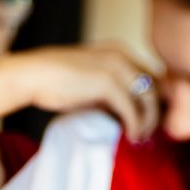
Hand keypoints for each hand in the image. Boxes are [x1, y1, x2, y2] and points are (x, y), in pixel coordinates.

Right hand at [0, 43, 159, 141]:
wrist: (31, 76)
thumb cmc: (57, 83)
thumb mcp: (93, 84)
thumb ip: (114, 93)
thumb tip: (133, 115)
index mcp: (120, 51)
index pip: (151, 76)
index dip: (156, 100)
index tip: (151, 121)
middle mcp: (122, 54)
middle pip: (155, 85)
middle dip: (157, 111)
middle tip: (150, 133)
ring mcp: (115, 66)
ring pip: (148, 97)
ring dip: (148, 121)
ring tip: (140, 138)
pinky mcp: (107, 82)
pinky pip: (131, 108)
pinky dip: (135, 125)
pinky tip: (131, 137)